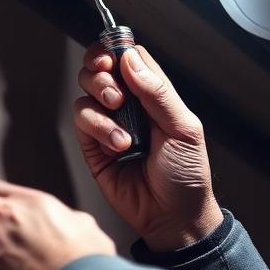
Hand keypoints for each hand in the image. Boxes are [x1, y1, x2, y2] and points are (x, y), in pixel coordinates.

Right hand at [73, 44, 222, 250]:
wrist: (173, 217)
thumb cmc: (187, 176)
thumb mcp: (183, 129)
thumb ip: (158, 92)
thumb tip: (131, 60)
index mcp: (154, 95)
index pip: (130, 57)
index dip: (118, 51)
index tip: (114, 57)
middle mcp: (129, 105)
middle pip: (101, 67)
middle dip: (100, 71)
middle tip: (114, 90)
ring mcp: (109, 124)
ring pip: (86, 91)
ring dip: (100, 100)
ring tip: (120, 120)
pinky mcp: (93, 146)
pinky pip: (82, 121)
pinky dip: (98, 128)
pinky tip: (118, 144)